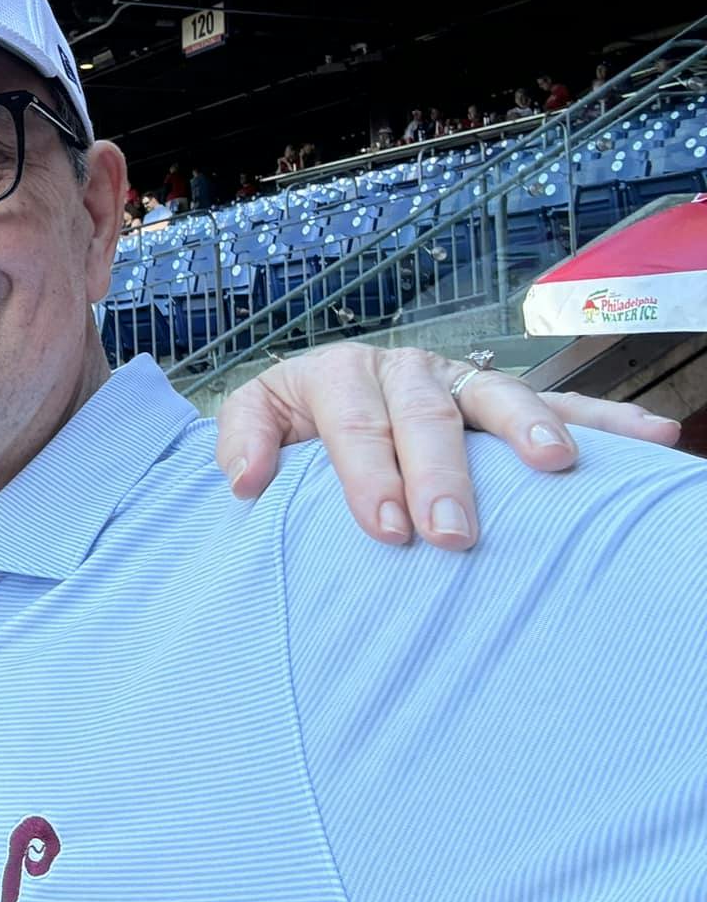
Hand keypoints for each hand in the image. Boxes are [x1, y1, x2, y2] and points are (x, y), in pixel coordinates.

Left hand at [214, 343, 681, 548]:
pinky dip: (605, 420)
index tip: (386, 529)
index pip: (354, 424)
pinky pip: (561, 405)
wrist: (322, 398)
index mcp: (340, 374)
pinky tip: (655, 436)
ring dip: (530, 429)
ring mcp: (459, 382)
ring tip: (556, 465)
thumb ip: (246, 438)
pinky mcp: (499, 401)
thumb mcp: (258, 415)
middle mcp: (405, 369)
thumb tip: (246, 480)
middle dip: (442, 473)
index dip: (368, 473)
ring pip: (498, 398)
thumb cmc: (294, 423)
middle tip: (454, 532)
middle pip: (426, 416)